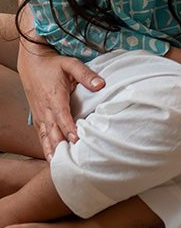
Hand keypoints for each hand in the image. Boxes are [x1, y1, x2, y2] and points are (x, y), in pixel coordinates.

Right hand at [17, 40, 104, 160]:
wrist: (32, 63)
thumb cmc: (53, 64)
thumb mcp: (71, 64)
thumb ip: (86, 74)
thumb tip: (101, 84)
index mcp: (54, 96)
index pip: (62, 116)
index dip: (69, 128)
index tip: (77, 140)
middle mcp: (45, 108)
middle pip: (53, 131)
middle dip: (61, 145)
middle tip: (71, 159)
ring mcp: (39, 114)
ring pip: (45, 136)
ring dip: (52, 150)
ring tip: (59, 165)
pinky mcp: (37, 117)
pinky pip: (41, 135)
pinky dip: (45, 146)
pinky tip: (51, 157)